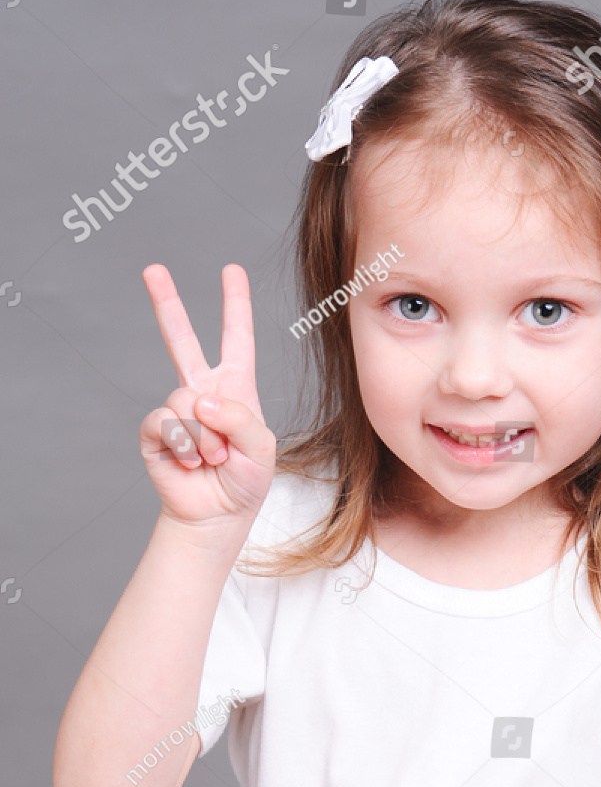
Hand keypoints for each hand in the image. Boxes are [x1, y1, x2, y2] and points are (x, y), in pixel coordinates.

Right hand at [139, 263, 275, 539]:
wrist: (216, 516)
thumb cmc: (245, 482)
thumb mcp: (261, 447)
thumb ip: (239, 416)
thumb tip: (198, 398)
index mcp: (234, 388)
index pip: (236, 339)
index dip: (235, 305)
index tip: (231, 270)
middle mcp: (202, 392)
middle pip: (181, 340)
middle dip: (166, 304)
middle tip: (152, 270)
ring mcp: (177, 411)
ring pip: (185, 400)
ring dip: (206, 437)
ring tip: (214, 459)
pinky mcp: (155, 432)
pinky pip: (166, 423)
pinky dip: (184, 446)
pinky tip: (191, 462)